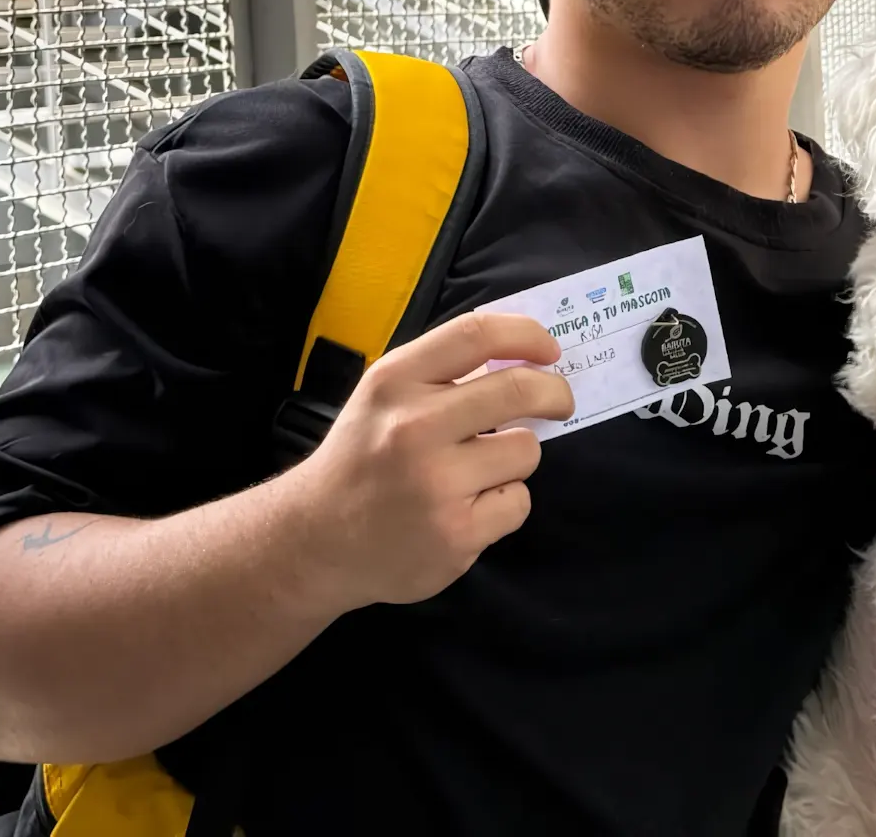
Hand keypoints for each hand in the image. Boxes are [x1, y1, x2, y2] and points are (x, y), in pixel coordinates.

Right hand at [291, 312, 572, 612]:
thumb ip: (442, 372)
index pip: (476, 334)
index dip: (527, 335)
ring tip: (479, 471)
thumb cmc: (363, 458)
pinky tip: (468, 509)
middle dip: (554, 393)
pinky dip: (504, 504)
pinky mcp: (455, 535)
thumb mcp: (384, 397)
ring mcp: (435, 485)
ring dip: (516, 458)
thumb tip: (523, 353)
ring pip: (525, 451)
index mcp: (394, 382)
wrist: (315, 541)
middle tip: (559, 401)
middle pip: (518, 390)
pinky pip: (518, 502)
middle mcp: (413, 428)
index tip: (550, 350)